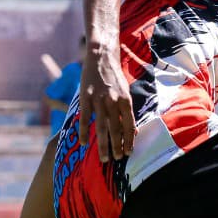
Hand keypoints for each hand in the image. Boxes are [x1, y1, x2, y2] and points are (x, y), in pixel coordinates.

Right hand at [79, 44, 134, 162]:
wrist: (101, 57)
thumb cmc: (115, 77)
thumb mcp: (126, 92)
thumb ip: (128, 111)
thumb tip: (134, 130)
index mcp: (126, 101)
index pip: (129, 125)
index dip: (129, 140)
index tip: (129, 152)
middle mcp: (113, 102)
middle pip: (116, 129)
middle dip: (117, 146)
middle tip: (117, 159)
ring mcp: (99, 100)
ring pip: (102, 127)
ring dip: (103, 144)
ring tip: (104, 158)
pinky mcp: (86, 98)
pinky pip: (85, 119)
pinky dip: (83, 132)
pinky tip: (83, 143)